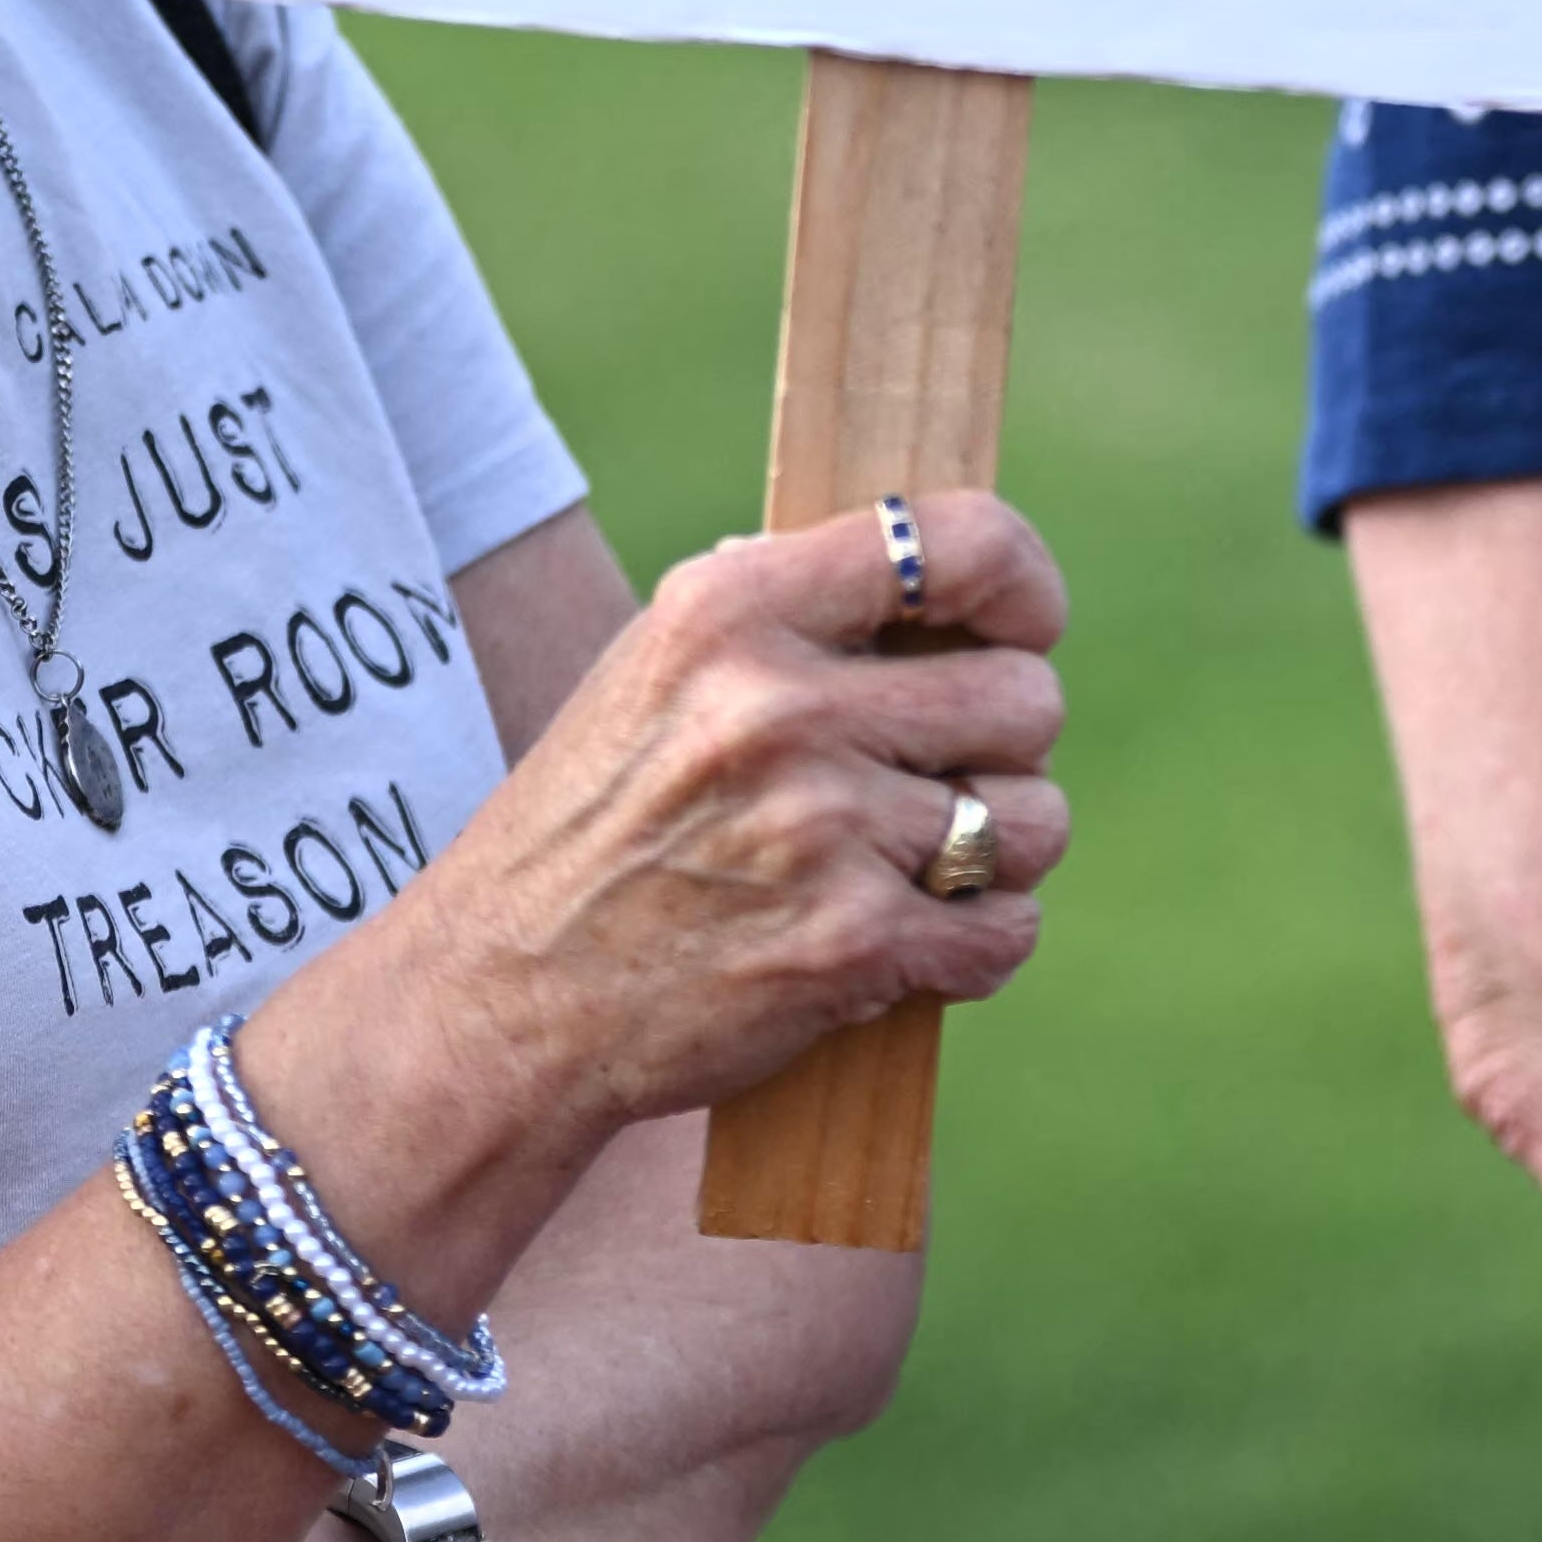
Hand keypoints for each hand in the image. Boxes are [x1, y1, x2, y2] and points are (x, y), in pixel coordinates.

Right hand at [335, 486, 1074, 1140]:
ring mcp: (820, 828)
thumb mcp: (656, 670)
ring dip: (999, 850)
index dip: (1024, 585)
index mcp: (732, 610)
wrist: (507, 1000)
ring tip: (921, 862)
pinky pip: (1006, 929)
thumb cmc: (597, 826)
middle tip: (939, 776)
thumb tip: (935, 570)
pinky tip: (914, 939)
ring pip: (1034, 818)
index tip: (1026, 624)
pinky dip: (978, 944)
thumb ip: (786, 612)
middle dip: (1003, 745)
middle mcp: (779, 706)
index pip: (960, 542)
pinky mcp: (848, 945)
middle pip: (1027, 696)